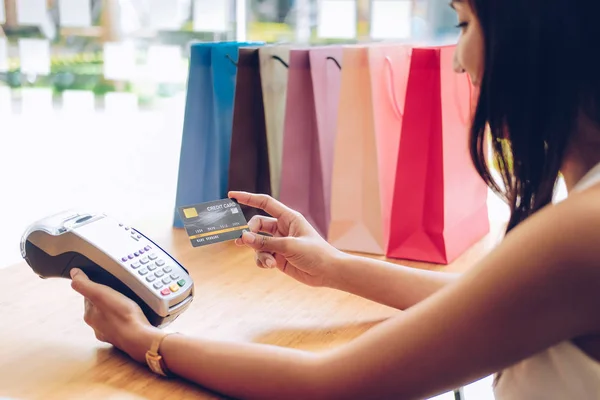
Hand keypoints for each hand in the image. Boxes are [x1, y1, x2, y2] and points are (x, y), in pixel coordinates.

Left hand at [69, 268, 161, 362]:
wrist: (140, 337)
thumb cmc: (122, 316)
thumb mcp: (101, 294)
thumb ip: (84, 284)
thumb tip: (74, 273)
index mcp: (90, 315)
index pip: (87, 297)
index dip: (95, 288)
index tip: (104, 283)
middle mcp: (97, 326)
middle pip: (98, 308)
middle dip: (106, 299)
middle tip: (117, 291)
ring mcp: (110, 333)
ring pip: (110, 317)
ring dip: (115, 310)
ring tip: (126, 303)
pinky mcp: (124, 336)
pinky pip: (122, 325)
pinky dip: (125, 320)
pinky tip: (132, 317)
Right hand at [228, 191, 344, 287]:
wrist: (327, 272)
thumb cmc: (315, 253)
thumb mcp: (289, 246)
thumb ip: (265, 242)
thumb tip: (243, 237)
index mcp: (288, 217)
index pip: (265, 203)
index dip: (248, 198)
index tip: (232, 195)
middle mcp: (282, 228)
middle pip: (257, 225)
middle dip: (249, 233)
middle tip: (242, 241)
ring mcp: (279, 243)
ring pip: (257, 243)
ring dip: (258, 252)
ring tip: (268, 261)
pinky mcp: (278, 257)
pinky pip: (262, 256)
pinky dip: (262, 261)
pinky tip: (270, 266)